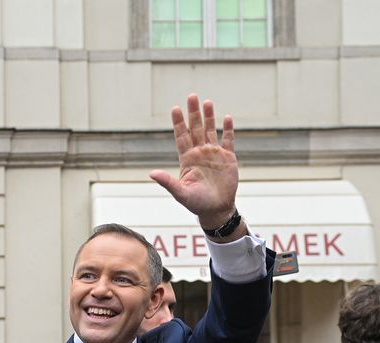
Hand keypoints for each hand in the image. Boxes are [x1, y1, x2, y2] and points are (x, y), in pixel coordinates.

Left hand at [148, 94, 241, 232]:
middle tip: (192, 96)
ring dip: (209, 117)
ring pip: (210, 131)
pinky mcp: (228, 158)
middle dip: (193, 113)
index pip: (181, 136)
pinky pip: (228, 140)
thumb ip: (168, 182)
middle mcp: (199, 153)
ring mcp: (214, 154)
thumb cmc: (196, 203)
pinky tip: (227, 118)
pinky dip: (228, 130)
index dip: (178, 122)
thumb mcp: (180, 193)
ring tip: (207, 102)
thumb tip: (151, 173)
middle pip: (195, 128)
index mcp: (187, 159)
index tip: (175, 108)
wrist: (216, 209)